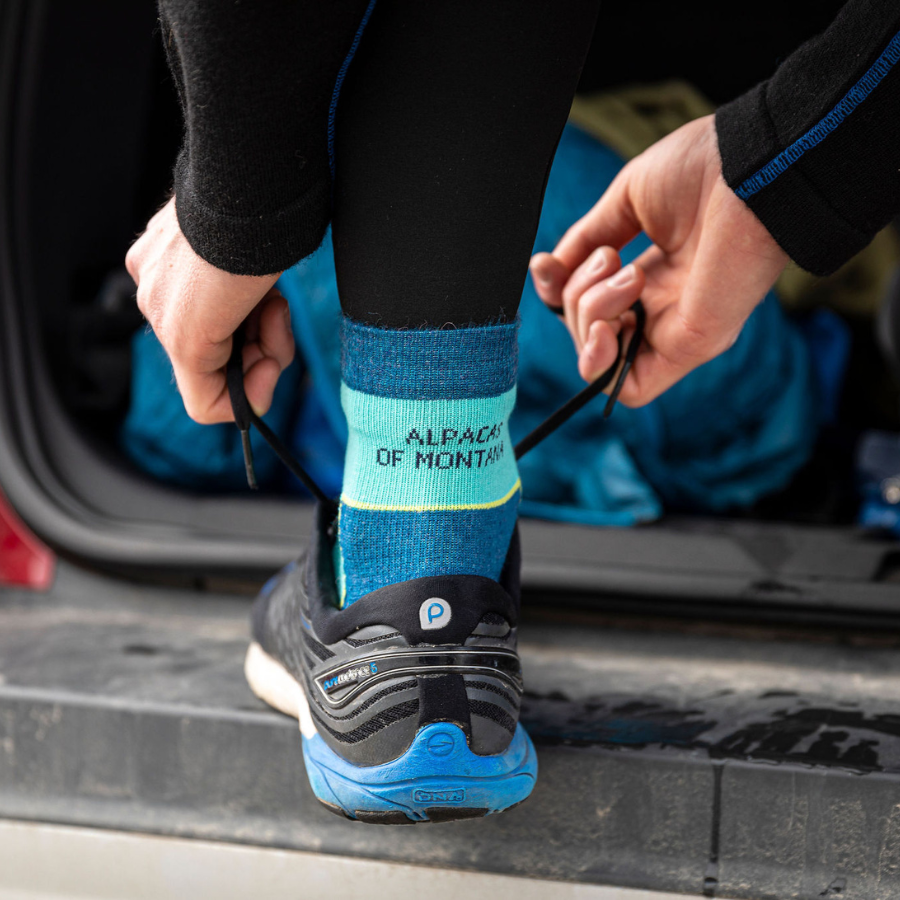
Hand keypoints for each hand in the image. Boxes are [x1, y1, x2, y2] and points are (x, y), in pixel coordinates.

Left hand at [125, 197, 294, 423]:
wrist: (252, 183)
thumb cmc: (260, 200)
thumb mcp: (247, 241)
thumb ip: (242, 277)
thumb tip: (265, 305)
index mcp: (164, 259)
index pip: (201, 321)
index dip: (248, 331)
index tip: (274, 313)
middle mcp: (154, 288)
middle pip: (213, 350)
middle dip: (261, 344)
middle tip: (279, 314)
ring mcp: (162, 313)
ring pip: (215, 374)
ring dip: (266, 356)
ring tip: (277, 313)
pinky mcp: (182, 339)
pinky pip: (205, 402)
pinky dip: (250, 394)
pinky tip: (271, 359)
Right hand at [529, 115, 787, 405]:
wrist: (750, 165)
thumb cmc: (705, 170)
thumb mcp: (627, 200)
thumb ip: (586, 240)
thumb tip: (550, 270)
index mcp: (652, 276)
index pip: (587, 308)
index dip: (556, 293)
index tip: (545, 265)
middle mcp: (662, 310)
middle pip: (587, 333)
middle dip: (576, 297)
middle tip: (610, 257)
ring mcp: (675, 332)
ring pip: (599, 362)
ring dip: (590, 316)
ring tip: (627, 273)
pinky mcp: (689, 348)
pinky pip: (628, 388)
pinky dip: (602, 363)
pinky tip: (609, 324)